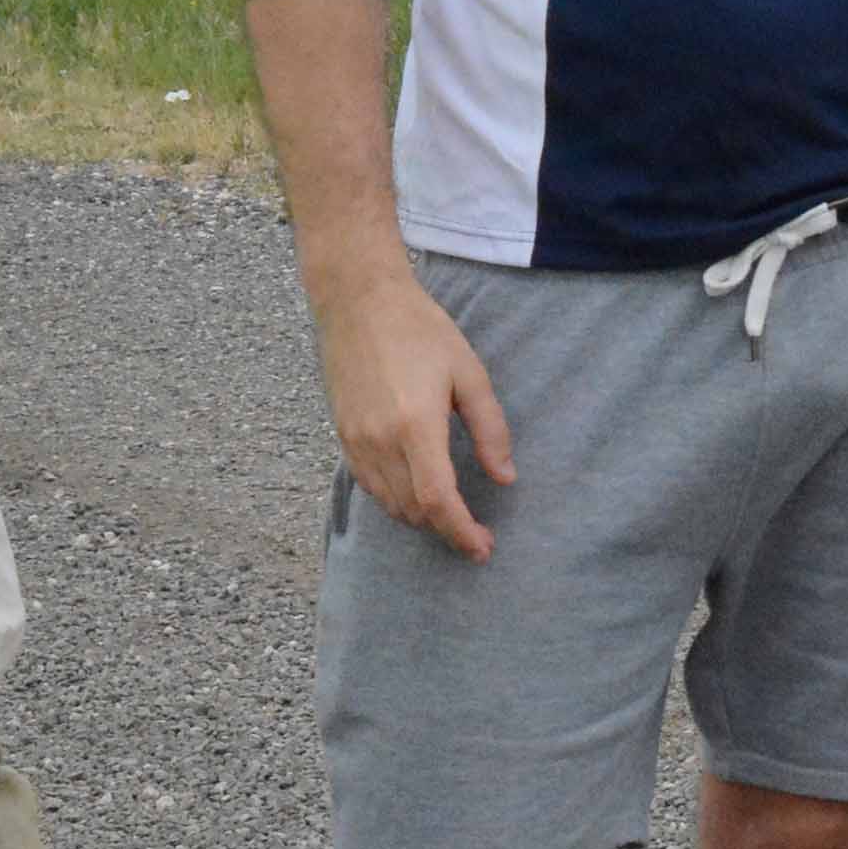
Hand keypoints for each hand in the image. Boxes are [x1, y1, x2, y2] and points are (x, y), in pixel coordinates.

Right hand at [318, 269, 514, 560]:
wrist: (358, 301)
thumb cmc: (420, 330)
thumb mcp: (469, 374)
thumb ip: (490, 430)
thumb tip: (505, 478)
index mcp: (416, 426)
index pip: (438, 501)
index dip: (462, 533)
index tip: (483, 548)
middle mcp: (380, 441)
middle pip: (413, 511)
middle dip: (446, 530)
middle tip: (477, 535)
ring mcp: (355, 441)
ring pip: (389, 504)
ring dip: (421, 519)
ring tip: (452, 518)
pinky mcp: (342, 436)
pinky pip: (370, 486)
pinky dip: (395, 501)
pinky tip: (418, 493)